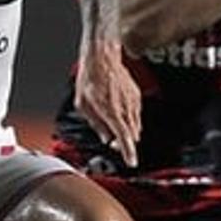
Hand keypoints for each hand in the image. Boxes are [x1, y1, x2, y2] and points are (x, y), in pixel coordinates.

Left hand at [75, 41, 141, 165]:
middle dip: (124, 141)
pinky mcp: (136, 95)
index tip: (132, 162)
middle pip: (131, 134)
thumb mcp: (83, 105)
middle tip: (112, 141)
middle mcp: (125, 108)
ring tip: (112, 122)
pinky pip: (135, 114)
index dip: (128, 152)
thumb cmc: (89, 79)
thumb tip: (105, 137)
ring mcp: (133, 101)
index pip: (124, 138)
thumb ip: (96, 124)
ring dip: (126, 129)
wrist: (102, 58)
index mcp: (111, 112)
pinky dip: (128, 118)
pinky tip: (117, 110)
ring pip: (135, 125)